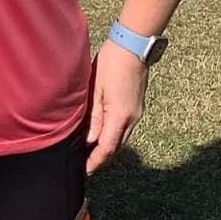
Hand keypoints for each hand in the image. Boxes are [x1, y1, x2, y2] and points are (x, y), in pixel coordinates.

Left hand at [85, 40, 149, 173]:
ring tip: (89, 152)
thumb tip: (90, 140)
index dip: (95, 162)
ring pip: (121, 138)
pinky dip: (112, 136)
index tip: (84, 171)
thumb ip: (94, 116)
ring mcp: (136, 113)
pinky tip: (100, 133)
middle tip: (84, 165)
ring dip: (107, 148)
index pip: (107, 148)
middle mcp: (132, 119)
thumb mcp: (96, 88)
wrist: (132, 47)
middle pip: (116, 147)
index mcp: (121, 116)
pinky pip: (124, 128)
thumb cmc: (111, 63)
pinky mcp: (136, 107)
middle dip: (101, 158)